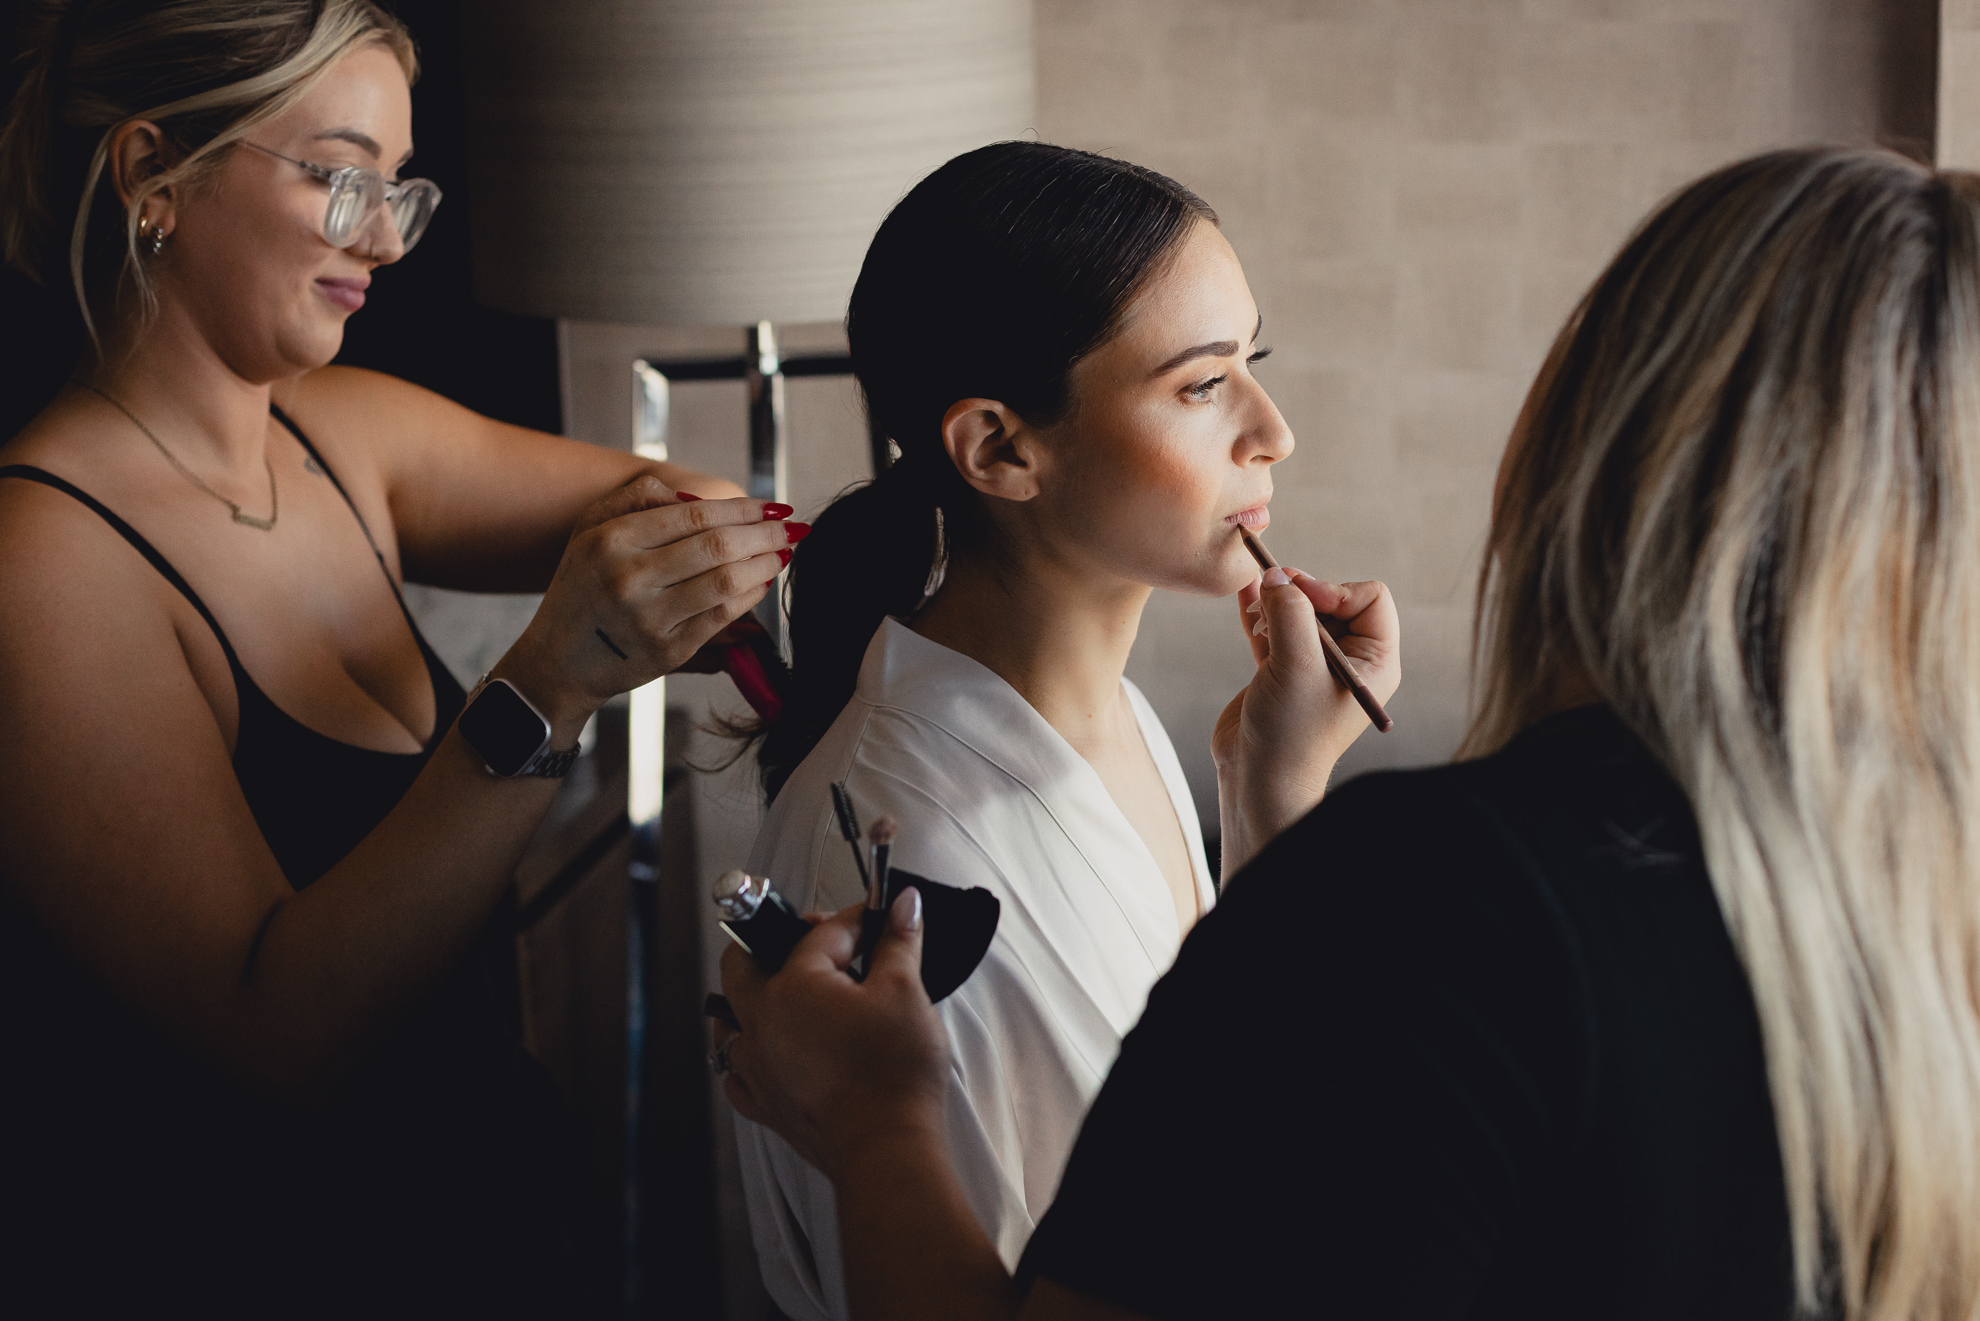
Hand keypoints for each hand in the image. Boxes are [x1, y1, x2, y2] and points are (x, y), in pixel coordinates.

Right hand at [496, 475, 801, 737]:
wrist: (559, 660)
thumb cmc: (583, 588)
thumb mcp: (591, 529)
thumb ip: (638, 497)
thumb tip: (698, 498)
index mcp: (612, 540)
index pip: (695, 515)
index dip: (743, 510)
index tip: (772, 507)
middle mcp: (629, 577)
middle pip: (718, 546)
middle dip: (765, 535)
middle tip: (791, 529)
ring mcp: (649, 617)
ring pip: (726, 582)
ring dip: (764, 565)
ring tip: (782, 554)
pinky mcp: (667, 650)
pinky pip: (722, 617)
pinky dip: (750, 598)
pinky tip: (761, 585)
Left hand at [716, 890, 949, 1183]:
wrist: (887, 1146)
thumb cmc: (893, 1075)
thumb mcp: (905, 991)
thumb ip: (899, 941)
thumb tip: (902, 906)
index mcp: (792, 987)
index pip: (820, 934)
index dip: (857, 921)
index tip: (880, 920)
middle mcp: (762, 1024)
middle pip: (744, 964)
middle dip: (775, 942)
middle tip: (814, 941)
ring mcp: (758, 1067)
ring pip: (730, 1020)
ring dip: (751, 1000)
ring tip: (782, 992)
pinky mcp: (766, 1104)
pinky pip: (738, 1073)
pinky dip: (751, 1057)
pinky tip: (773, 1053)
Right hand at [1213, 567, 1399, 875]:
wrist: (1258, 780)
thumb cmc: (1290, 733)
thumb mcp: (1296, 665)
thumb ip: (1290, 613)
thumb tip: (1276, 575)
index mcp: (1374, 662)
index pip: (1370, 598)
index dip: (1335, 589)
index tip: (1299, 598)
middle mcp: (1349, 662)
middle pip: (1331, 601)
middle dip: (1300, 595)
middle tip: (1270, 598)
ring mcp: (1313, 668)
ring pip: (1300, 614)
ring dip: (1276, 605)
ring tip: (1255, 612)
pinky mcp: (1281, 673)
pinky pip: (1274, 631)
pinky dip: (1260, 614)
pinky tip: (1243, 595)